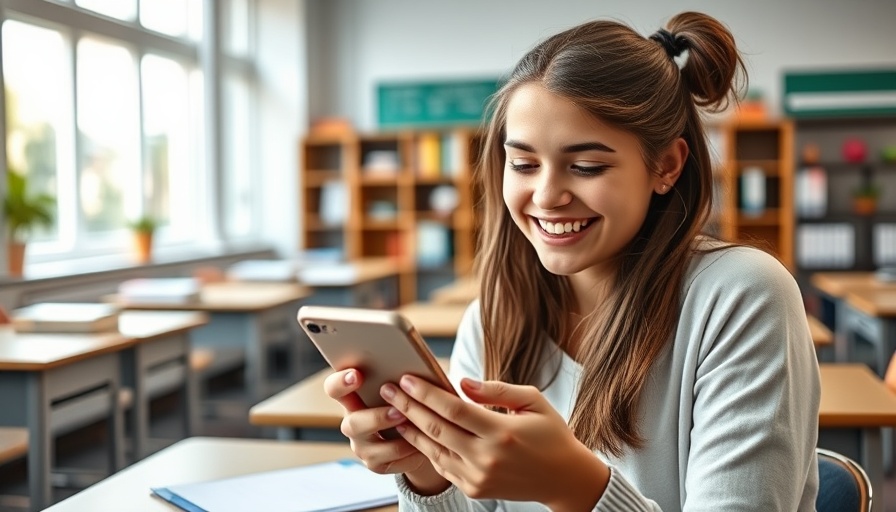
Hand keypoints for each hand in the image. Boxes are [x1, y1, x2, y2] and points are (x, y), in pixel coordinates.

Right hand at [322, 369, 448, 492]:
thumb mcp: (404, 387)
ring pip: (370, 448)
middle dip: (376, 417)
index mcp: (354, 397)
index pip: (334, 388)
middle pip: (352, 423)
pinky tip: (422, 446)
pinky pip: (388, 461)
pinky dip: (407, 453)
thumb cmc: (411, 400)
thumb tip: (415, 365)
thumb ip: (400, 378)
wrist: (420, 432)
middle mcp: (353, 422)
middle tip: (399, 411)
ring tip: (416, 430)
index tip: (357, 375)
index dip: (340, 382)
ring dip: (395, 440)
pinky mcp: (375, 464)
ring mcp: (362, 445)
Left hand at [380, 376, 608, 509]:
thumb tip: (461, 383)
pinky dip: (425, 448)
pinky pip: (442, 466)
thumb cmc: (550, 433)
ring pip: (434, 449)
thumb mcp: (532, 401)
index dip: (426, 393)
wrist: (564, 479)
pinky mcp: (474, 489)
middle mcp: (487, 458)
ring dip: (409, 427)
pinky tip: (413, 431)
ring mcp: (479, 477)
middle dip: (408, 406)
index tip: (407, 378)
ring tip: (392, 408)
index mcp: (502, 433)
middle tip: (387, 388)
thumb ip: (496, 389)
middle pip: (436, 428)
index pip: (454, 409)